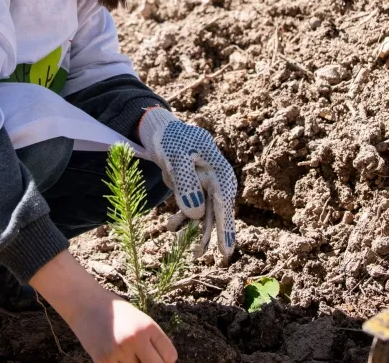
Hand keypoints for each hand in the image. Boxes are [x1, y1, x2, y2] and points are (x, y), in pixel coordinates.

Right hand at [31, 252, 177, 362]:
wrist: (86, 303)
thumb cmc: (117, 312)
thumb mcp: (140, 320)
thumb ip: (152, 340)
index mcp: (148, 327)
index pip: (170, 356)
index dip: (166, 360)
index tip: (158, 357)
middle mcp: (136, 339)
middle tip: (143, 357)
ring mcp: (119, 351)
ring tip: (127, 354)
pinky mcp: (102, 360)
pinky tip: (116, 358)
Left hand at [139, 107, 236, 257]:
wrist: (162, 132)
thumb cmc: (171, 141)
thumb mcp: (175, 158)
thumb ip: (186, 184)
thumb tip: (197, 214)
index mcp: (220, 171)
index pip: (224, 203)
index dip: (225, 228)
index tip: (226, 251)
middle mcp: (218, 181)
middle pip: (217, 213)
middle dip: (209, 235)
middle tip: (201, 256)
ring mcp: (207, 187)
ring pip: (204, 215)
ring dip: (192, 229)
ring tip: (180, 242)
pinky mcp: (196, 190)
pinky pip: (193, 210)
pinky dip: (183, 219)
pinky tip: (171, 226)